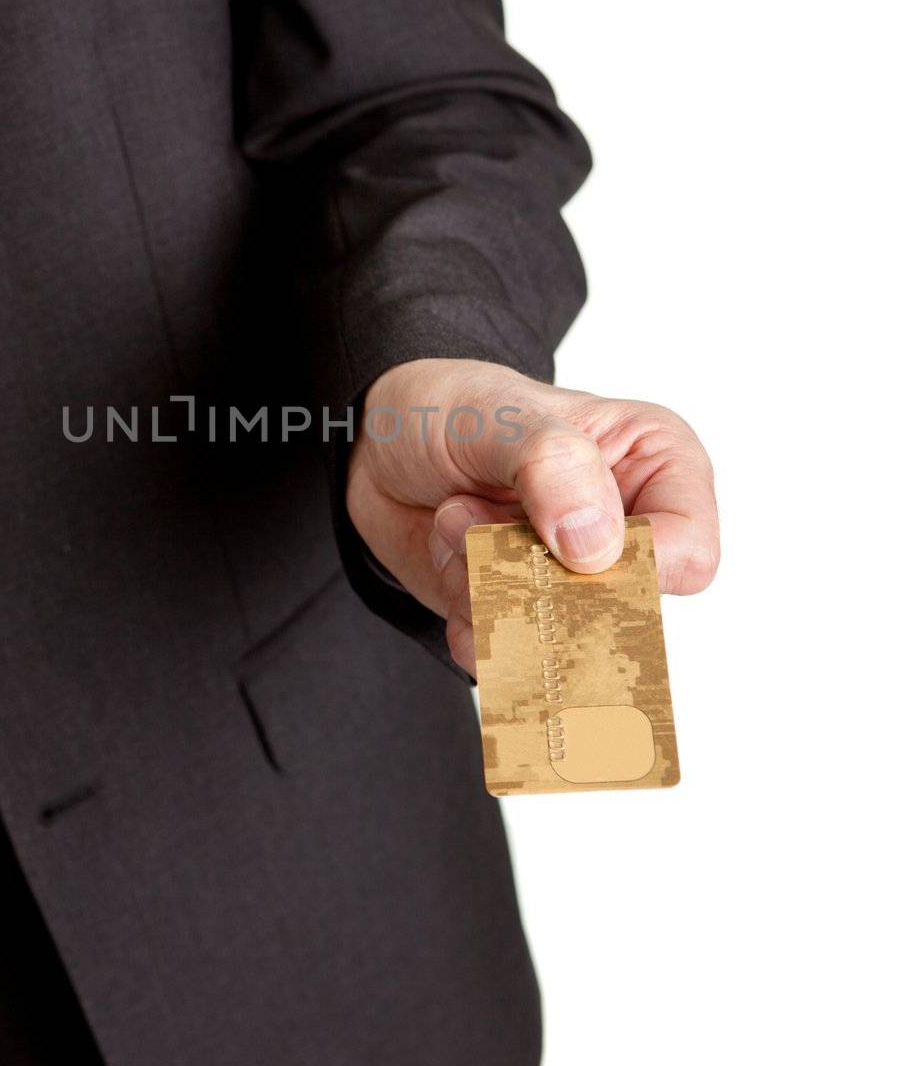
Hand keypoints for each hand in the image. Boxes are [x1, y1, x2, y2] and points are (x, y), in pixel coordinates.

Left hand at [346, 359, 719, 674]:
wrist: (378, 444)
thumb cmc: (453, 409)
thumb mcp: (500, 414)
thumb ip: (554, 466)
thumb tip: (597, 547)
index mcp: (659, 465)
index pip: (686, 552)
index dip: (630, 563)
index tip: (560, 540)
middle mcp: (629, 529)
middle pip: (623, 613)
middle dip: (537, 577)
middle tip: (477, 517)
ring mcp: (574, 580)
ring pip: (557, 639)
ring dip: (487, 586)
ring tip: (455, 519)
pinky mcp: (525, 615)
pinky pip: (507, 656)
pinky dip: (465, 616)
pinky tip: (447, 557)